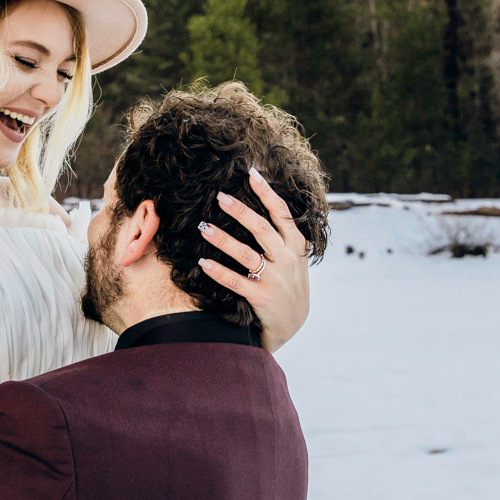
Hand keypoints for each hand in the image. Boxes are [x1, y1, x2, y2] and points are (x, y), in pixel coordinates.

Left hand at [197, 166, 312, 352]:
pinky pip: (236, 281)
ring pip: (246, 254)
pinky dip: (219, 271)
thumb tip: (272, 206)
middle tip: (219, 197)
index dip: (267, 193)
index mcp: (296, 247)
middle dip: (240, 211)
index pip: (282, 214)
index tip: (251, 174)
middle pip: (262, 229)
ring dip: (222, 239)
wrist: (293, 326)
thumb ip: (286, 239)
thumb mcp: (296, 260)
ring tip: (203, 227)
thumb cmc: (289, 287)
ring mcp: (275, 279)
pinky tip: (203, 263)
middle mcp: (287, 260)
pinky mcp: (262, 297)